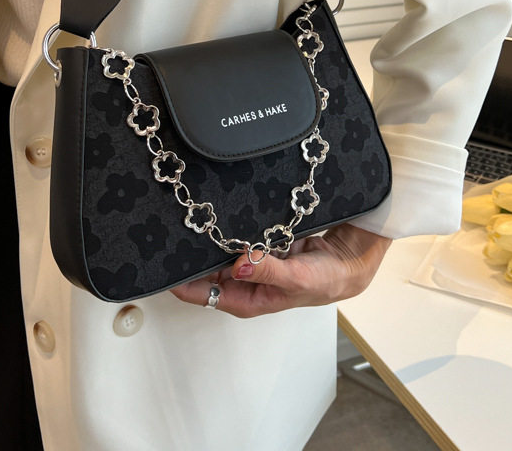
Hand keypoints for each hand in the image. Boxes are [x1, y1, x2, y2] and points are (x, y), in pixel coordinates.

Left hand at [170, 224, 391, 317]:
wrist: (349, 260)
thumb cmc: (325, 280)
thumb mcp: (298, 279)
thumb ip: (268, 272)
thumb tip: (238, 266)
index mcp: (248, 299)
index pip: (204, 293)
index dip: (181, 281)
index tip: (161, 265)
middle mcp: (244, 280)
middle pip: (205, 270)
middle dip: (188, 255)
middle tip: (167, 233)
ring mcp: (250, 260)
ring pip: (218, 249)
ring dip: (206, 238)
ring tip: (185, 218)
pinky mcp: (258, 242)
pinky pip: (235, 234)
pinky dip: (226, 226)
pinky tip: (215, 212)